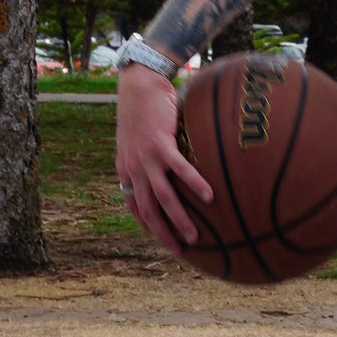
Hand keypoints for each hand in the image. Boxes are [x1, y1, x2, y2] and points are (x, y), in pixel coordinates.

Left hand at [115, 61, 214, 256]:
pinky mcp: (160, 145)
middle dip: (163, 234)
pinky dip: (194, 184)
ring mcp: (146, 158)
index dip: (147, 226)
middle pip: (148, 210)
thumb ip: (147, 157)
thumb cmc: (142, 109)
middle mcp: (133, 169)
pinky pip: (179, 170)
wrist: (138, 85)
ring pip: (162, 197)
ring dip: (178, 219)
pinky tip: (209, 197)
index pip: (134, 206)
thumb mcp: (137, 138)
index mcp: (127, 170)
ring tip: (195, 236)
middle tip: (180, 251)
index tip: (162, 240)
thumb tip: (165, 168)